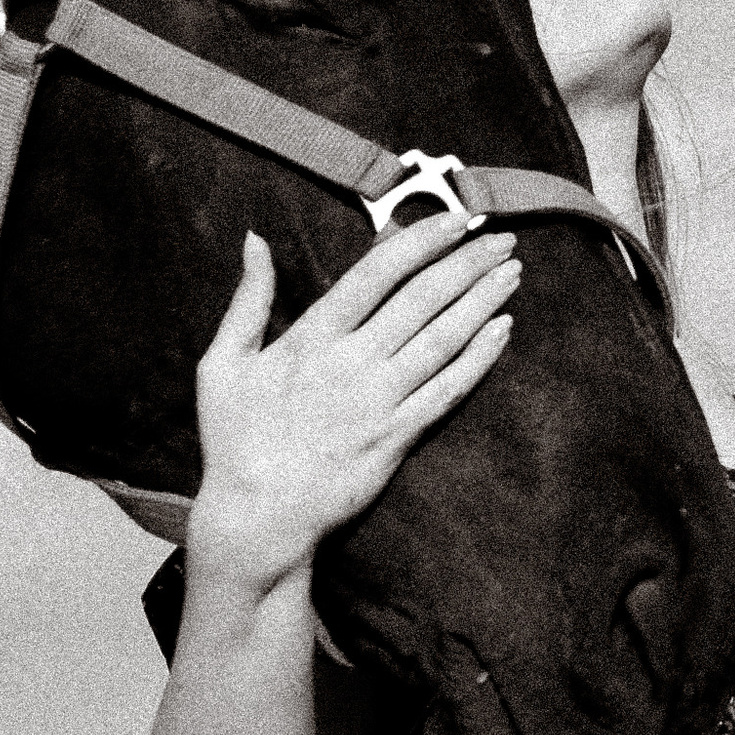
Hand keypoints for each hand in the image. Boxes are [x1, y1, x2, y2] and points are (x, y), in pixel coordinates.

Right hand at [187, 215, 519, 586]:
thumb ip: (248, 299)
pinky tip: (503, 331)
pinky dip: (479, 358)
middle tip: (501, 237)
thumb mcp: (222, 363)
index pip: (378, 272)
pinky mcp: (398, 439)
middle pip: (423, 298)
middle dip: (467, 262)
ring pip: (443, 338)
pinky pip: (448, 390)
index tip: (454, 218)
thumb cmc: (234, 441)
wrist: (257, 517)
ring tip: (512, 272)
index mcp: (312, 336)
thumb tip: (255, 241)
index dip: (421, 239)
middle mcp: (353, 362)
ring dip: (482, 301)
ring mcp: (380, 401)